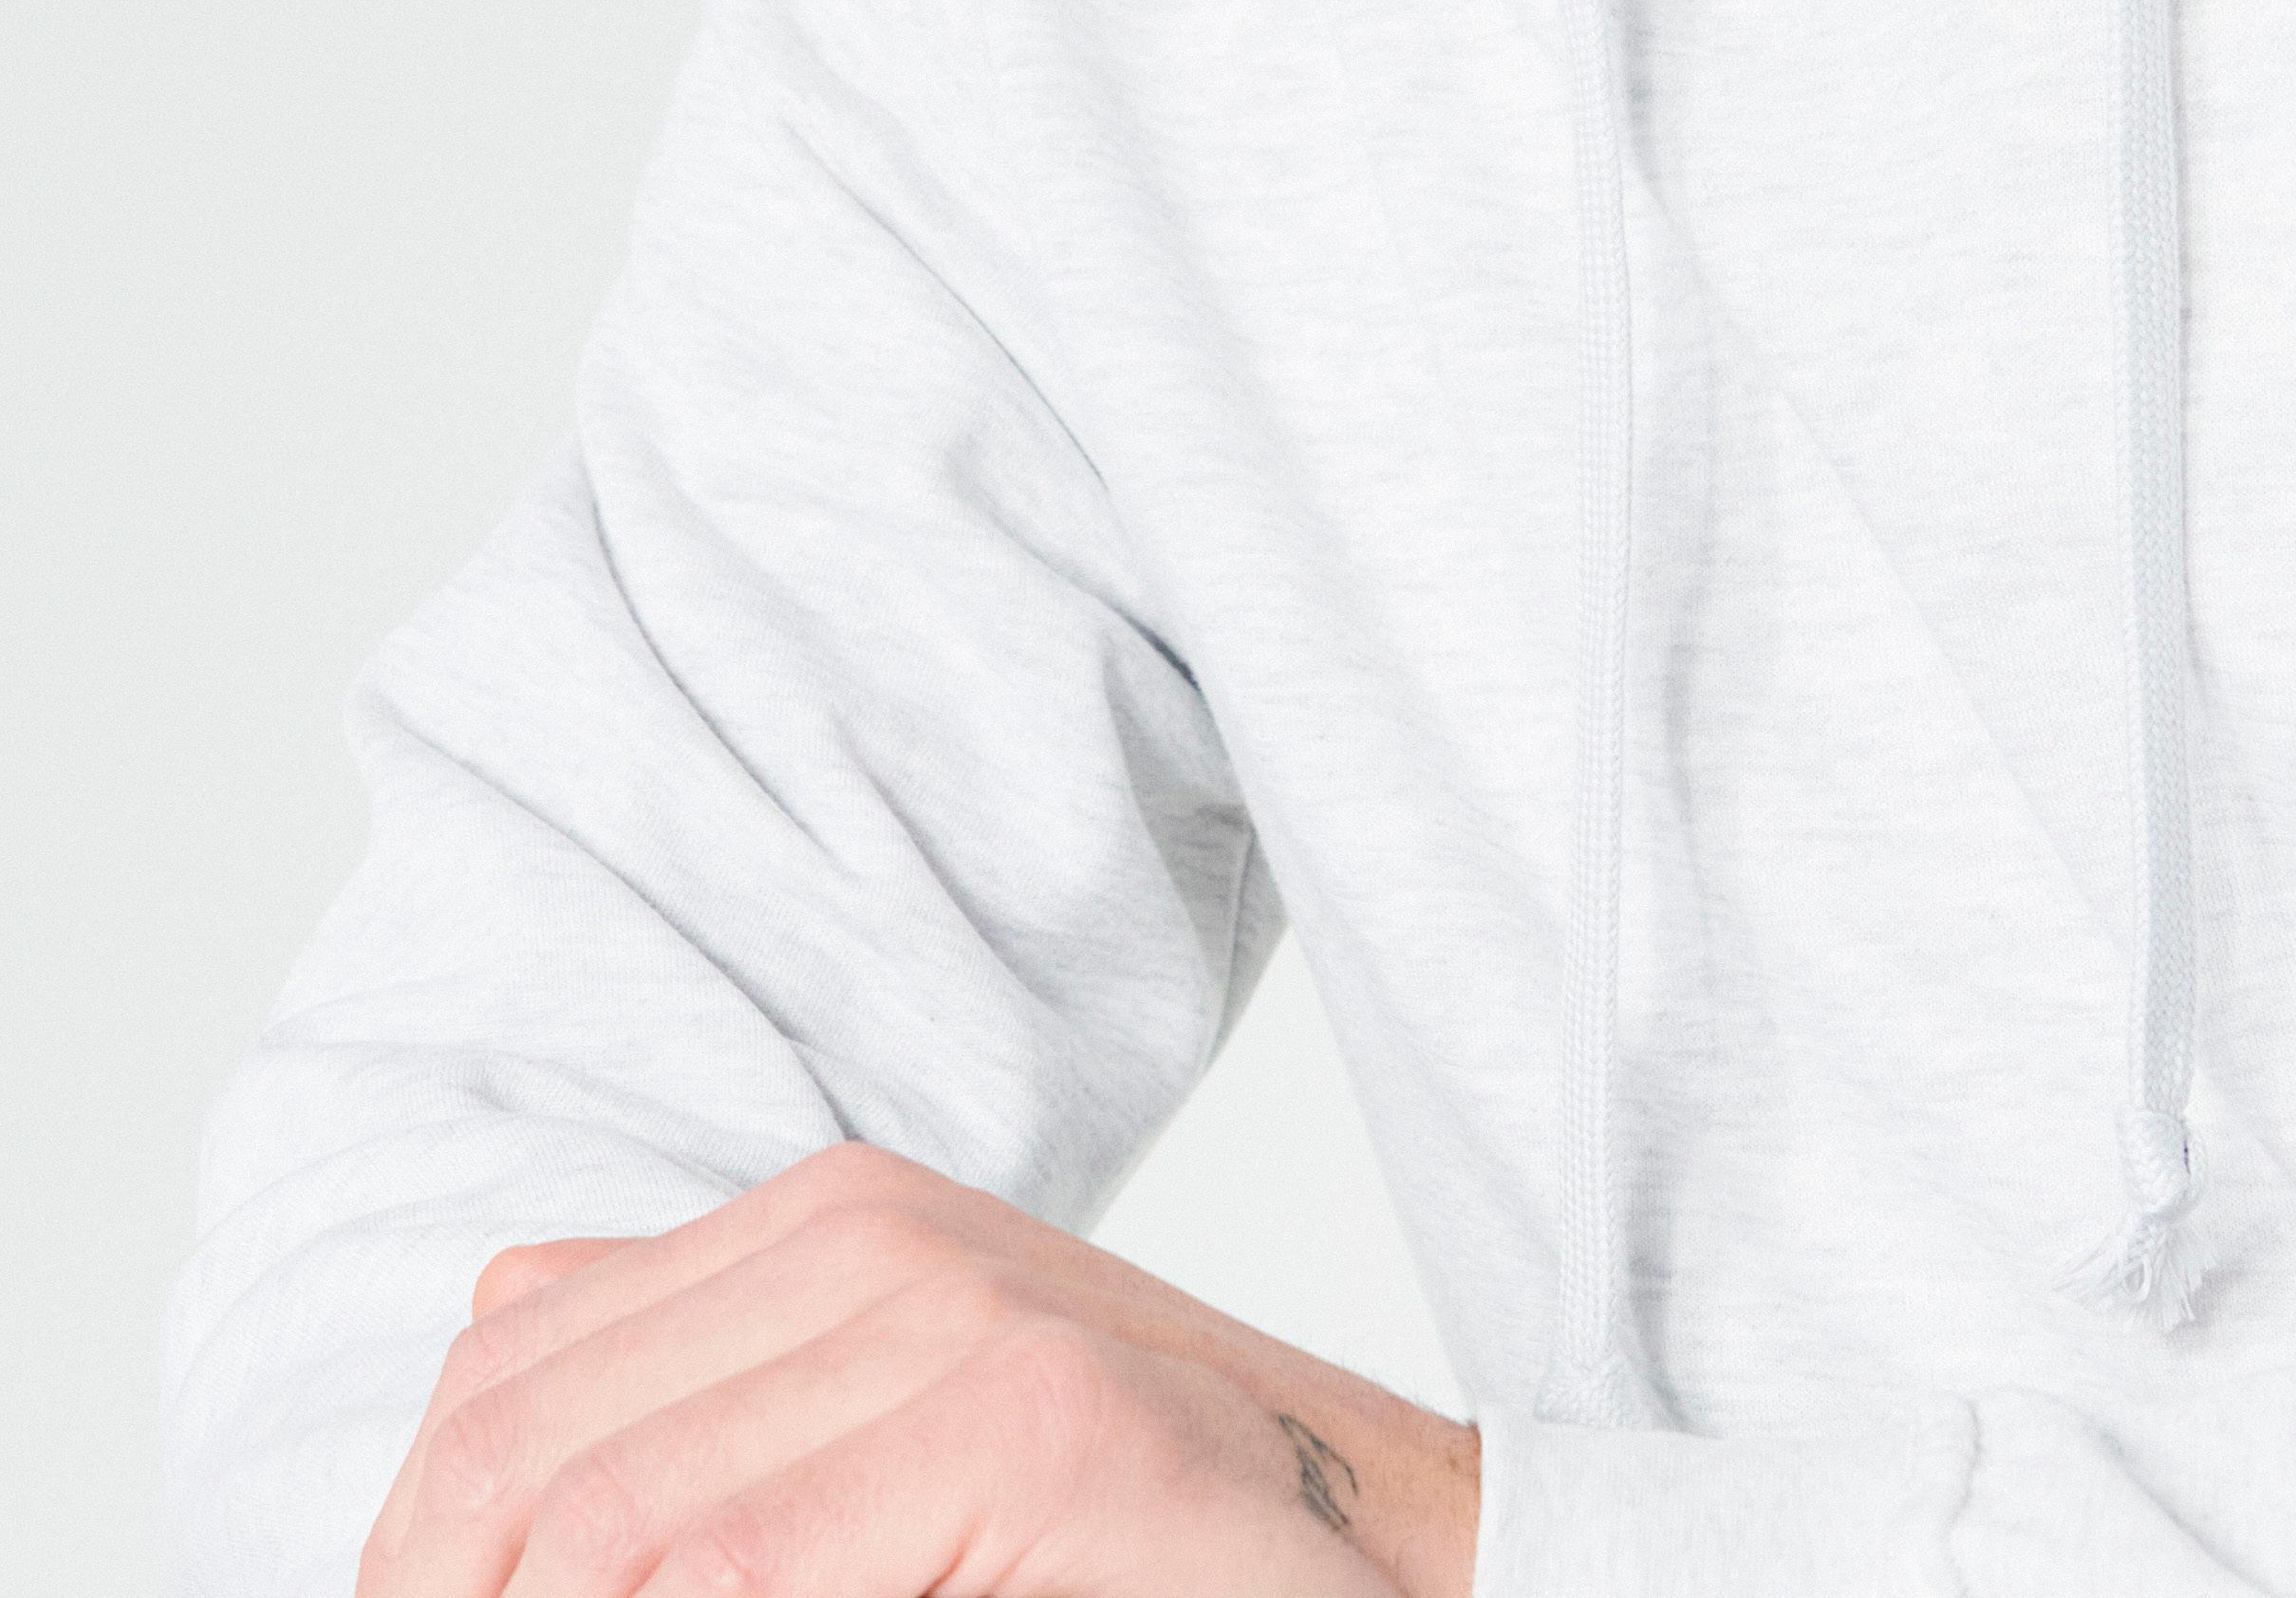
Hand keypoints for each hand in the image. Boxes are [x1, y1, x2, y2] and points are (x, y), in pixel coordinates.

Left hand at [356, 1143, 1480, 1597]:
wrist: (1390, 1566)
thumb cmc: (1132, 1541)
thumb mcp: (892, 1420)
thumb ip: (711, 1377)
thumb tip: (479, 1363)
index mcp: (822, 1223)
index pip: (496, 1383)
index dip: (415, 1550)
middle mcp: (874, 1240)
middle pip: (523, 1467)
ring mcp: (963, 1322)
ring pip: (618, 1537)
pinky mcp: (1041, 1431)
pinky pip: (750, 1573)